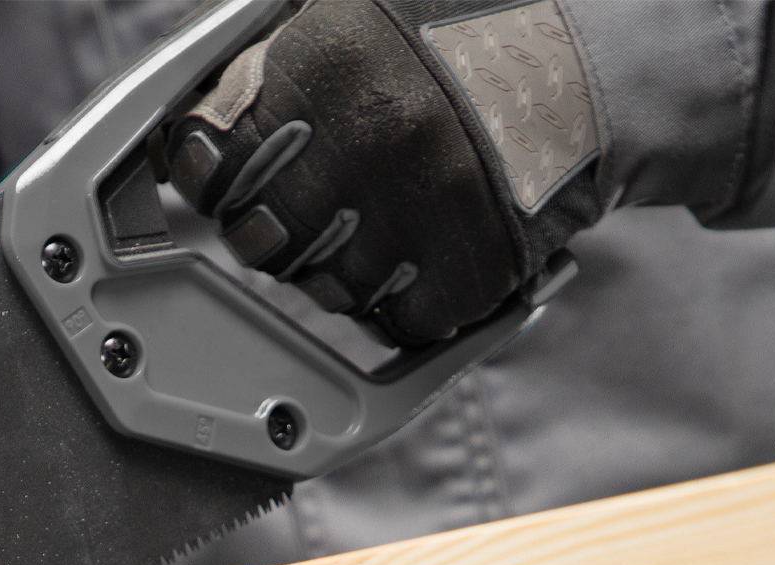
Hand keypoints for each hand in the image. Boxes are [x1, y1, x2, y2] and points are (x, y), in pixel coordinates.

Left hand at [164, 0, 598, 345]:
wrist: (589, 64)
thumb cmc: (459, 27)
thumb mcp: (350, 6)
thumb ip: (258, 62)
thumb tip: (186, 132)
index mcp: (323, 65)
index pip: (208, 164)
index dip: (215, 178)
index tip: (231, 178)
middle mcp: (365, 142)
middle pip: (260, 241)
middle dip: (277, 229)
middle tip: (326, 197)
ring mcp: (418, 216)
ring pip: (326, 292)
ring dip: (345, 268)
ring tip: (392, 211)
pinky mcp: (466, 276)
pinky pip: (398, 324)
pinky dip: (407, 299)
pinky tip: (430, 247)